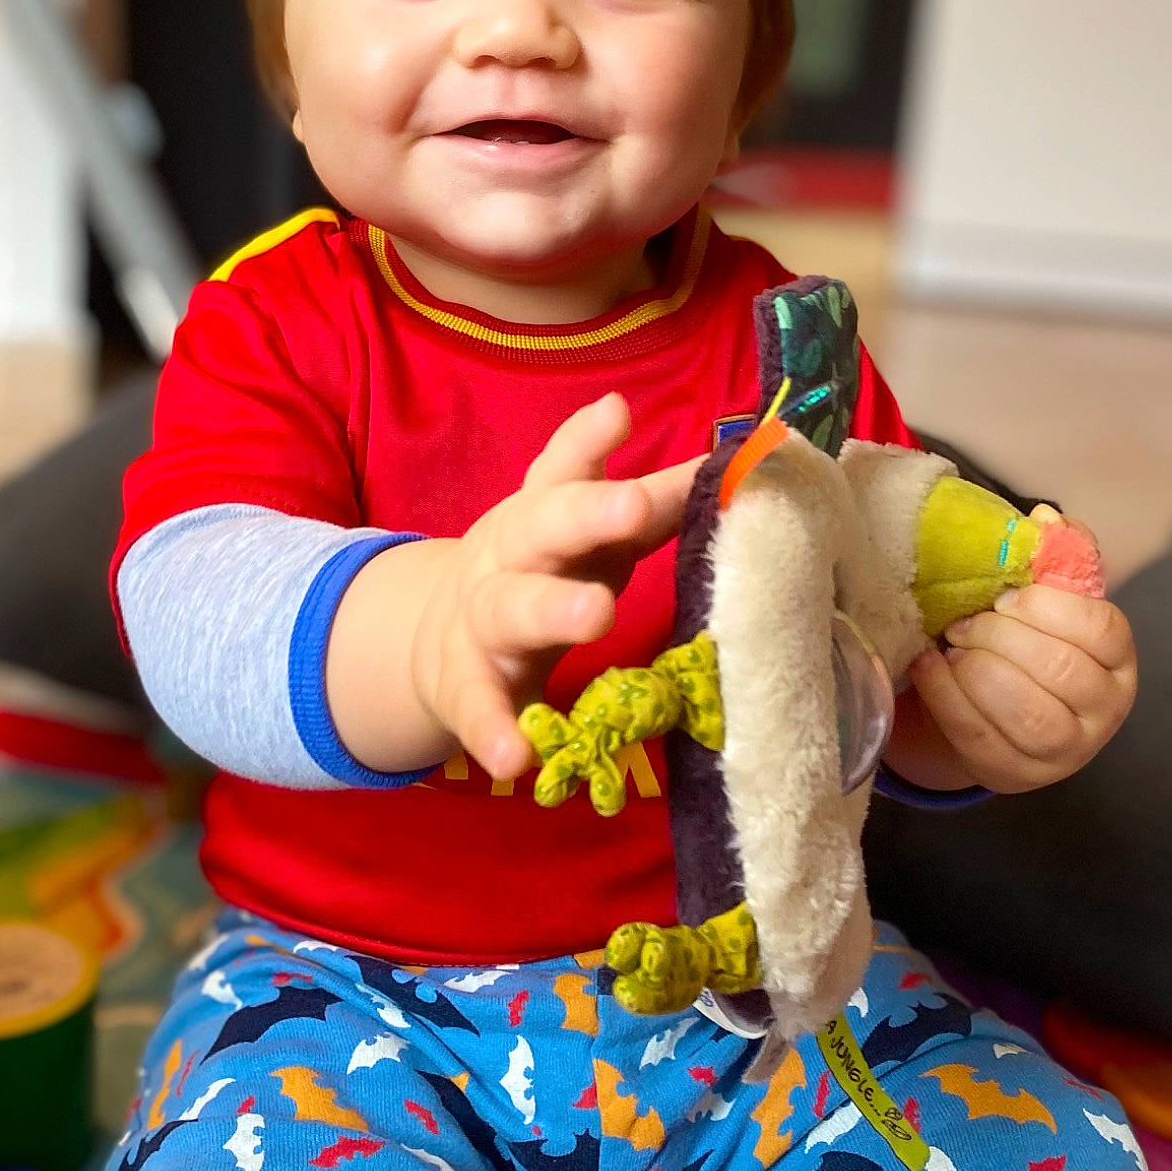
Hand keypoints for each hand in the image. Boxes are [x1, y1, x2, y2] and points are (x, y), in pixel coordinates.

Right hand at [410, 393, 700, 781]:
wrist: (437, 640)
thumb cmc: (540, 573)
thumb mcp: (585, 536)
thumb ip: (652, 502)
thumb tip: (734, 462)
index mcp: (542, 514)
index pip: (563, 469)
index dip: (588, 442)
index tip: (619, 412)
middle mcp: (510, 557)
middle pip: (542, 526)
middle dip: (587, 513)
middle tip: (633, 506)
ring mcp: (483, 621)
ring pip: (512, 609)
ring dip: (553, 609)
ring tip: (596, 614)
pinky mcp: (466, 688)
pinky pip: (479, 709)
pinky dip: (495, 732)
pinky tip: (516, 758)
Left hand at [905, 574, 1136, 795]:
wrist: (999, 714)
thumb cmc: (1030, 646)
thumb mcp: (1047, 603)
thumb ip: (1054, 558)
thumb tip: (1047, 516)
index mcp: (1118, 660)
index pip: (1101, 628)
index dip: (1046, 607)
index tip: (1003, 597)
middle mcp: (1103, 710)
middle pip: (1061, 669)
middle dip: (1002, 637)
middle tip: (964, 623)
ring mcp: (1065, 752)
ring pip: (1029, 714)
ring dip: (980, 672)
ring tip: (951, 647)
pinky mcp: (1016, 773)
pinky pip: (980, 738)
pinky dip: (947, 697)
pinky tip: (928, 667)